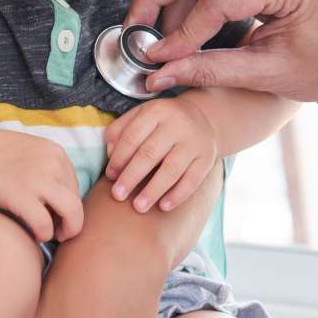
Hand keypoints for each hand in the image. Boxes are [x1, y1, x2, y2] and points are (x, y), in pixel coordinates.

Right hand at [0, 126, 83, 242]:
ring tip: (52, 235)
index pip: (74, 186)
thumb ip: (49, 169)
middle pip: (77, 201)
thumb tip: (61, 200)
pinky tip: (34, 234)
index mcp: (57, 153)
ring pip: (71, 213)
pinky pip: (44, 224)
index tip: (55, 213)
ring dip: (66, 230)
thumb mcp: (32, 152)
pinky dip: (43, 234)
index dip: (67, 204)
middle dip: (72, 221)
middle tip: (60, 231)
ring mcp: (38, 180)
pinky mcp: (21, 196)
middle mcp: (53, 164)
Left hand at [103, 97, 218, 212]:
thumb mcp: (141, 115)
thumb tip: (109, 153)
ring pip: (172, 169)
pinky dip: (177, 195)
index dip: (119, 157)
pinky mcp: (207, 158)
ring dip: (153, 190)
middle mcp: (178, 124)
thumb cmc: (162, 122)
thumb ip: (120, 129)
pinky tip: (163, 206)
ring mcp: (195, 141)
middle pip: (150, 153)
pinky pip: (193, 180)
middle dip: (131, 176)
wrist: (201, 118)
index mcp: (156, 111)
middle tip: (117, 195)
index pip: (133, 136)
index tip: (109, 176)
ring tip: (138, 206)